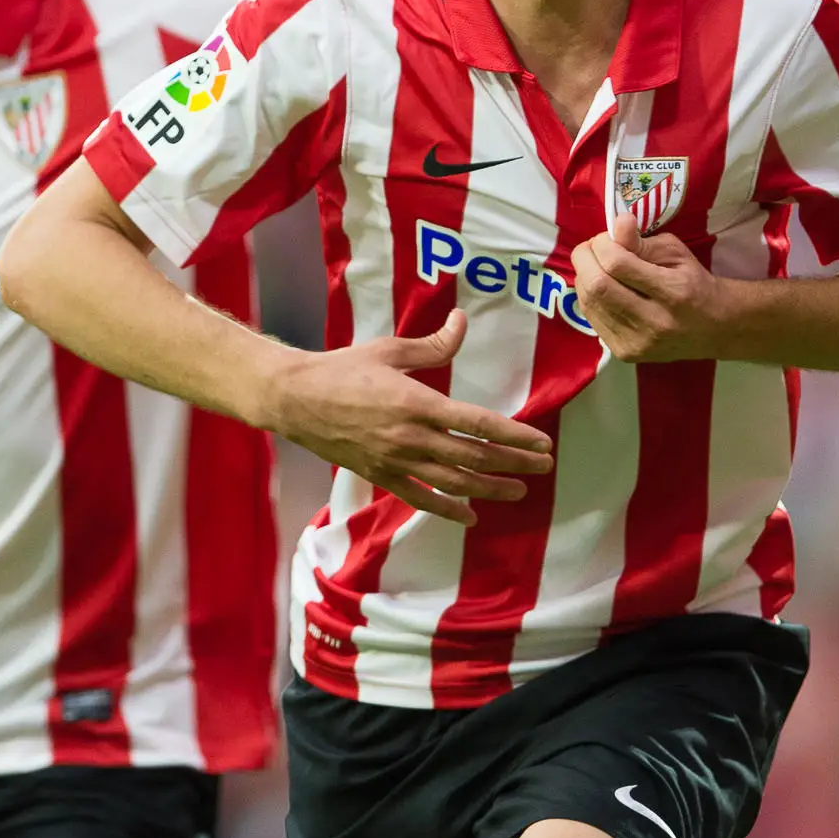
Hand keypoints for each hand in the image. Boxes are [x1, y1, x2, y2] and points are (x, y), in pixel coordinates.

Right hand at [264, 310, 553, 524]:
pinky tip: (470, 515)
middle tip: (543, 466)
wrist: (295, 399)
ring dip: (490, 489)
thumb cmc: (342, 369)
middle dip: (514, 464)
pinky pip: (420, 498)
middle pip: (474, 457)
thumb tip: (462, 322)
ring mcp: (395, 460)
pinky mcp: (379, 475)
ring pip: (453, 482)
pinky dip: (448, 509)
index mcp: (417, 402)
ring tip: (518, 491)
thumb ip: (432, 344)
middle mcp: (410, 436)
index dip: (514, 436)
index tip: (541, 442)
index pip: (478, 423)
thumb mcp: (389, 350)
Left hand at [572, 213, 726, 362]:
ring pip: (589, 303)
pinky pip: (592, 319)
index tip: (607, 237)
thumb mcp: (677, 253)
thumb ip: (643, 241)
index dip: (603, 244)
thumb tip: (617, 223)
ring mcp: (638, 342)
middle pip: (598, 286)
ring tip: (596, 266)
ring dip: (584, 277)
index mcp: (673, 292)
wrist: (714, 329)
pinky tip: (601, 288)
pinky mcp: (626, 353)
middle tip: (592, 248)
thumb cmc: (694, 283)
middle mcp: (654, 322)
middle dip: (584, 258)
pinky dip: (589, 297)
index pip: (617, 264)